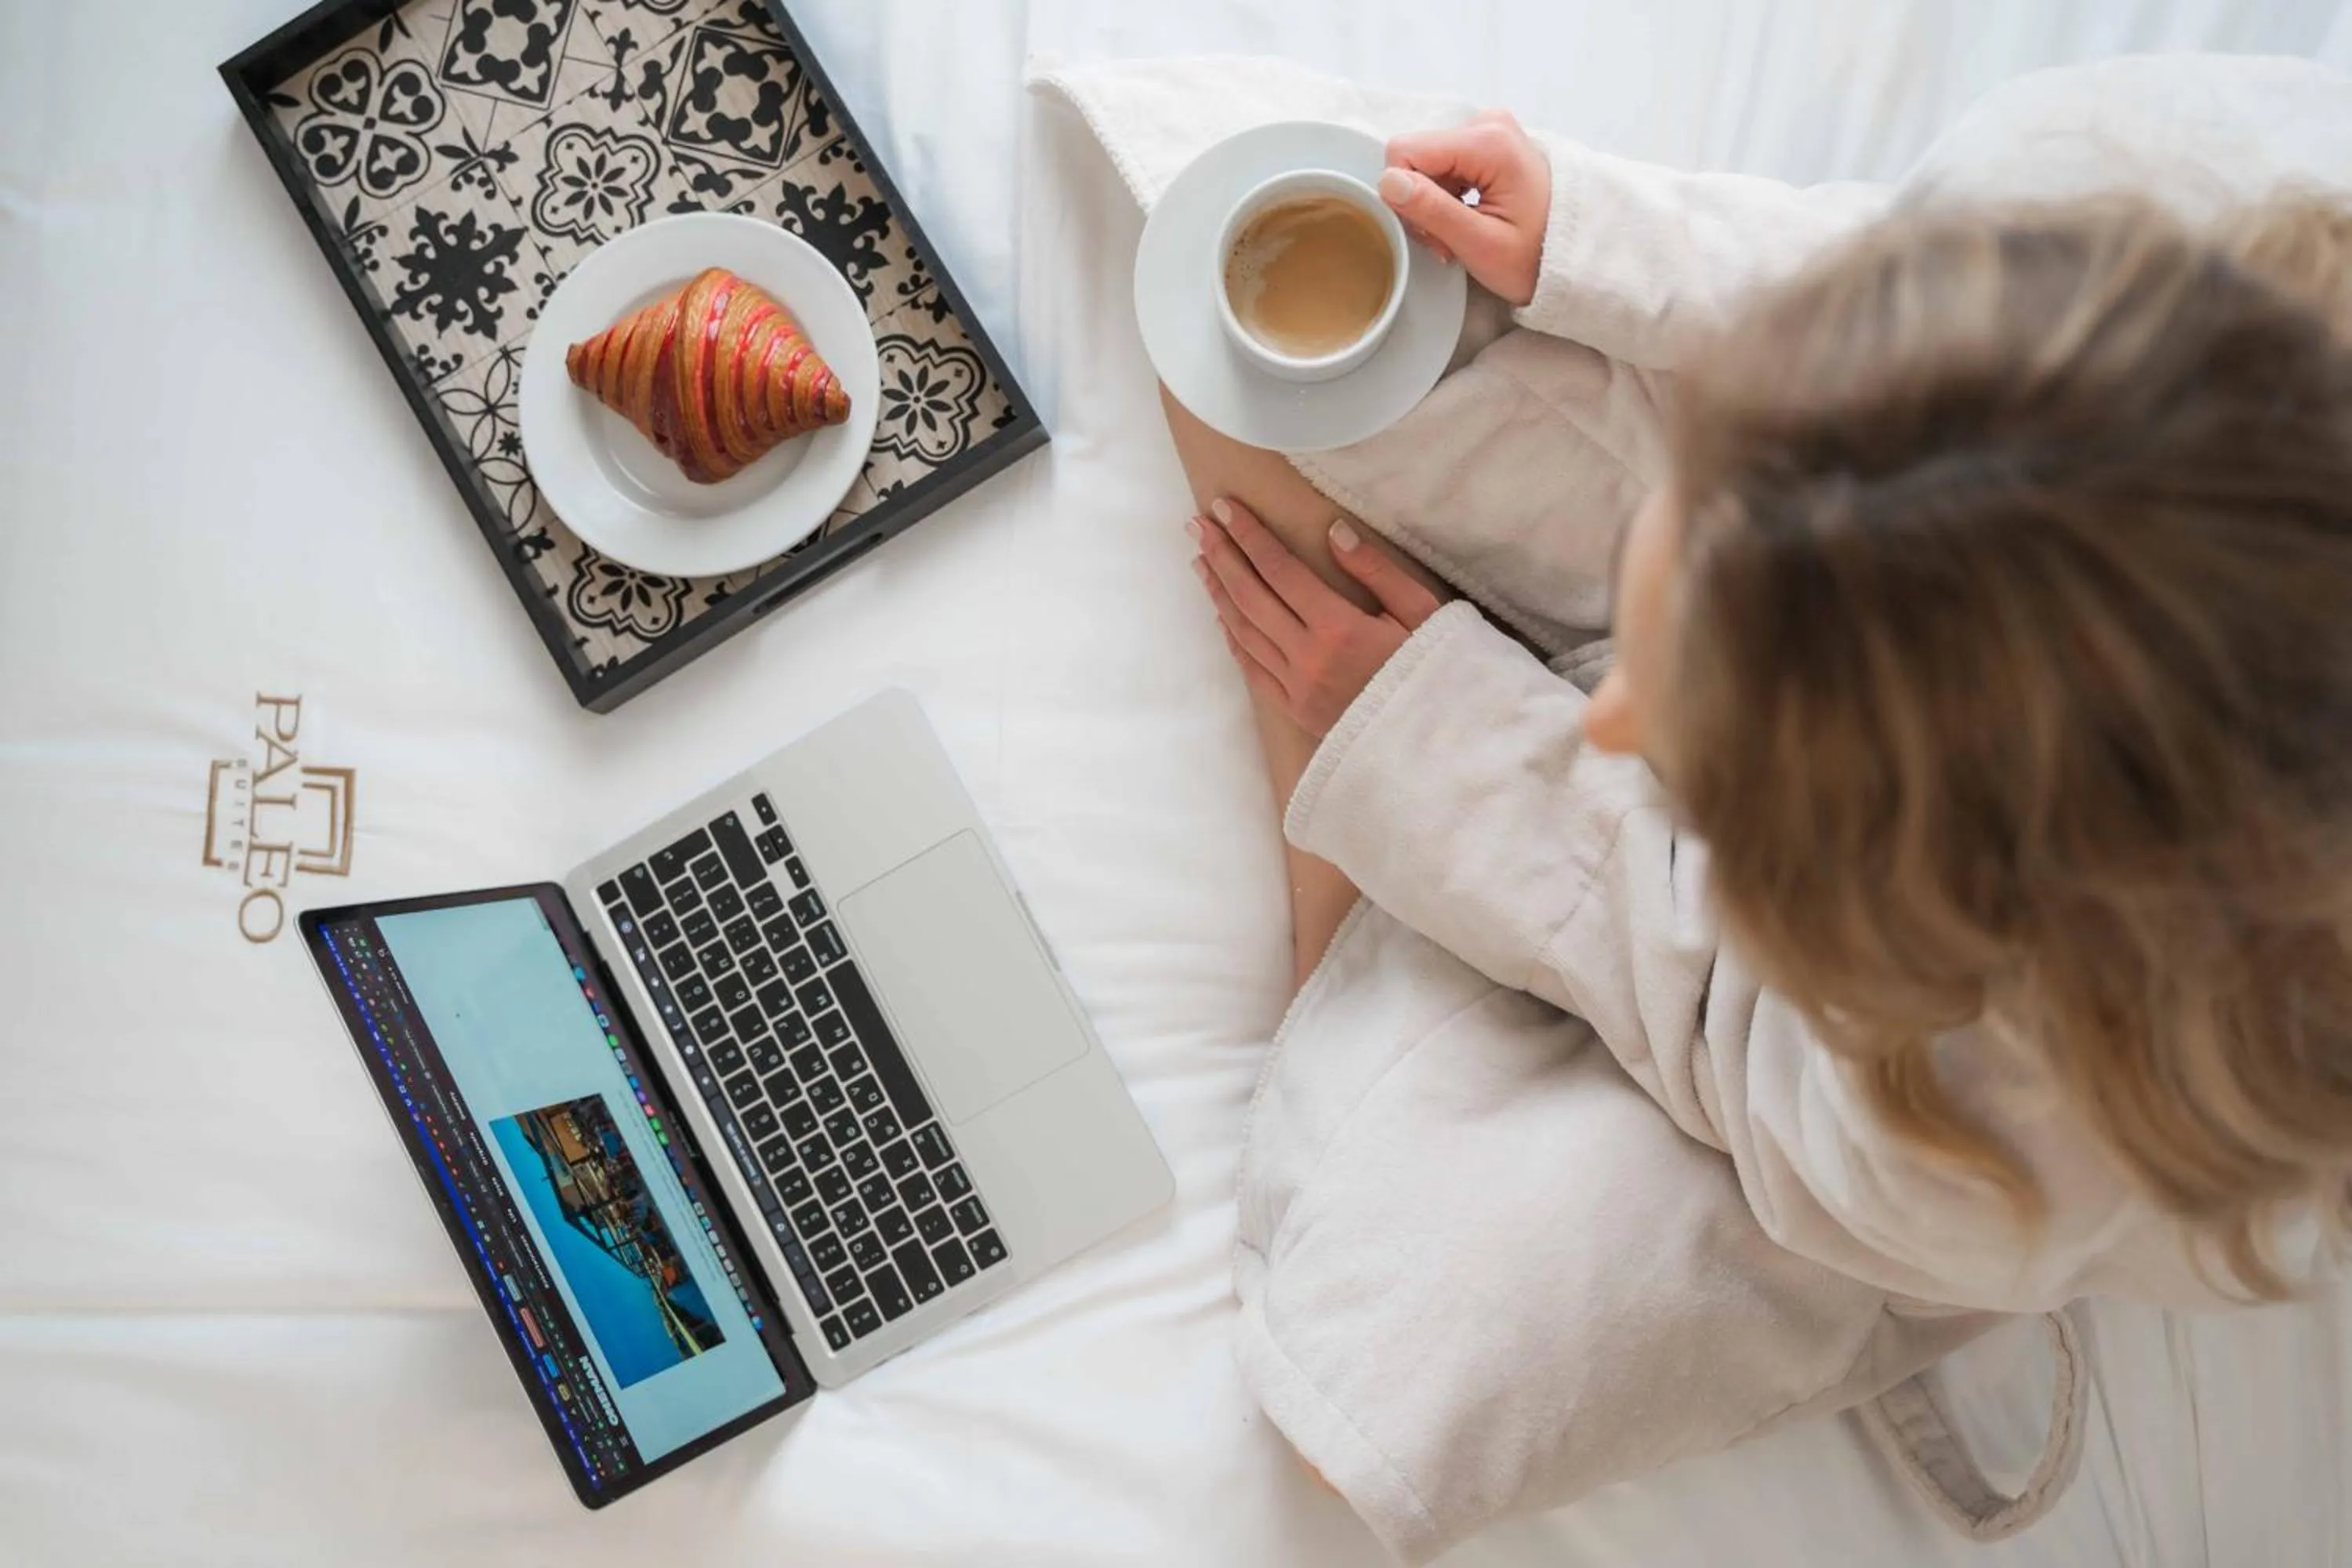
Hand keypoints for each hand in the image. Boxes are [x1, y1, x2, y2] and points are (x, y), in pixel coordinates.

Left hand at [1190, 498, 1441, 736]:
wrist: (1434, 739)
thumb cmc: (1435, 668)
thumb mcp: (1421, 611)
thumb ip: (1376, 570)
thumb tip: (1333, 531)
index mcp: (1339, 627)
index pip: (1279, 569)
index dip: (1248, 535)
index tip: (1224, 507)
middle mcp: (1308, 656)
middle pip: (1250, 596)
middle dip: (1221, 556)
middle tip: (1197, 525)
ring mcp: (1297, 686)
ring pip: (1244, 632)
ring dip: (1218, 594)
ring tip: (1200, 562)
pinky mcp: (1295, 710)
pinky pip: (1253, 669)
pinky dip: (1233, 639)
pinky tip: (1222, 617)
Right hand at [1378, 109, 1551, 306]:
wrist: (1577, 256)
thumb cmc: (1536, 257)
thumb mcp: (1481, 244)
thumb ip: (1432, 210)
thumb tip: (1387, 181)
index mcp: (1488, 141)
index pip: (1404, 152)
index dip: (1405, 197)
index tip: (1433, 233)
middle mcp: (1488, 123)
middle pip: (1415, 156)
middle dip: (1421, 203)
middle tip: (1450, 240)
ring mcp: (1490, 130)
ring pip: (1426, 163)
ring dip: (1434, 204)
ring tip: (1463, 234)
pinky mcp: (1489, 142)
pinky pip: (1444, 164)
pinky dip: (1448, 197)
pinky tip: (1469, 220)